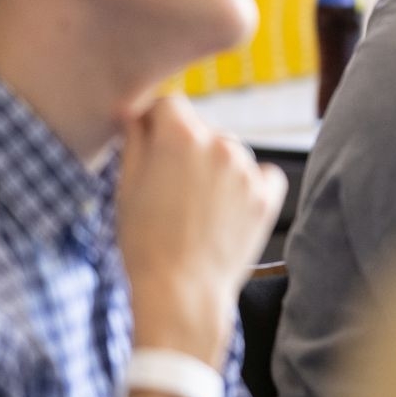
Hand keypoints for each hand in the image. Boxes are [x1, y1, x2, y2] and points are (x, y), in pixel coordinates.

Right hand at [116, 96, 285, 363]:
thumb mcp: (127, 187)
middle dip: (185, 148)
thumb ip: (134, 141)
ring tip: (196, 208)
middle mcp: (220, 144)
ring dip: (216, 168)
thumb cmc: (145, 242)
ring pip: (230, 153)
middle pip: (201, 129)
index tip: (149, 143)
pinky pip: (262, 175)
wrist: (181, 291)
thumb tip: (133, 113)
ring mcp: (248, 169)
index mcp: (180, 136)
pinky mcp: (268, 195)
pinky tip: (228, 210)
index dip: (155, 121)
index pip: (169, 104)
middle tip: (170, 188)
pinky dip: (249, 185)